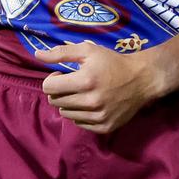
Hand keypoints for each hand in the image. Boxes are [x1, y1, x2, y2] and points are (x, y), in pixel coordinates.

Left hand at [37, 43, 156, 132]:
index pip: (48, 87)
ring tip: (82, 93)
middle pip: (55, 101)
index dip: (53, 79)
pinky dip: (80, 114)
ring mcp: (98, 117)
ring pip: (66, 114)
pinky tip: (91, 103)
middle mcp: (90, 102)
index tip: (63, 74)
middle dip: (59, 91)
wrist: (141, 79)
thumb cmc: (112, 62)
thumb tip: (37, 55)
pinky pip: (79, 123)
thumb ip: (61, 53)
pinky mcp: (104, 127)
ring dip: (69, 102)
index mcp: (85, 81)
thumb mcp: (88, 50)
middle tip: (73, 83)